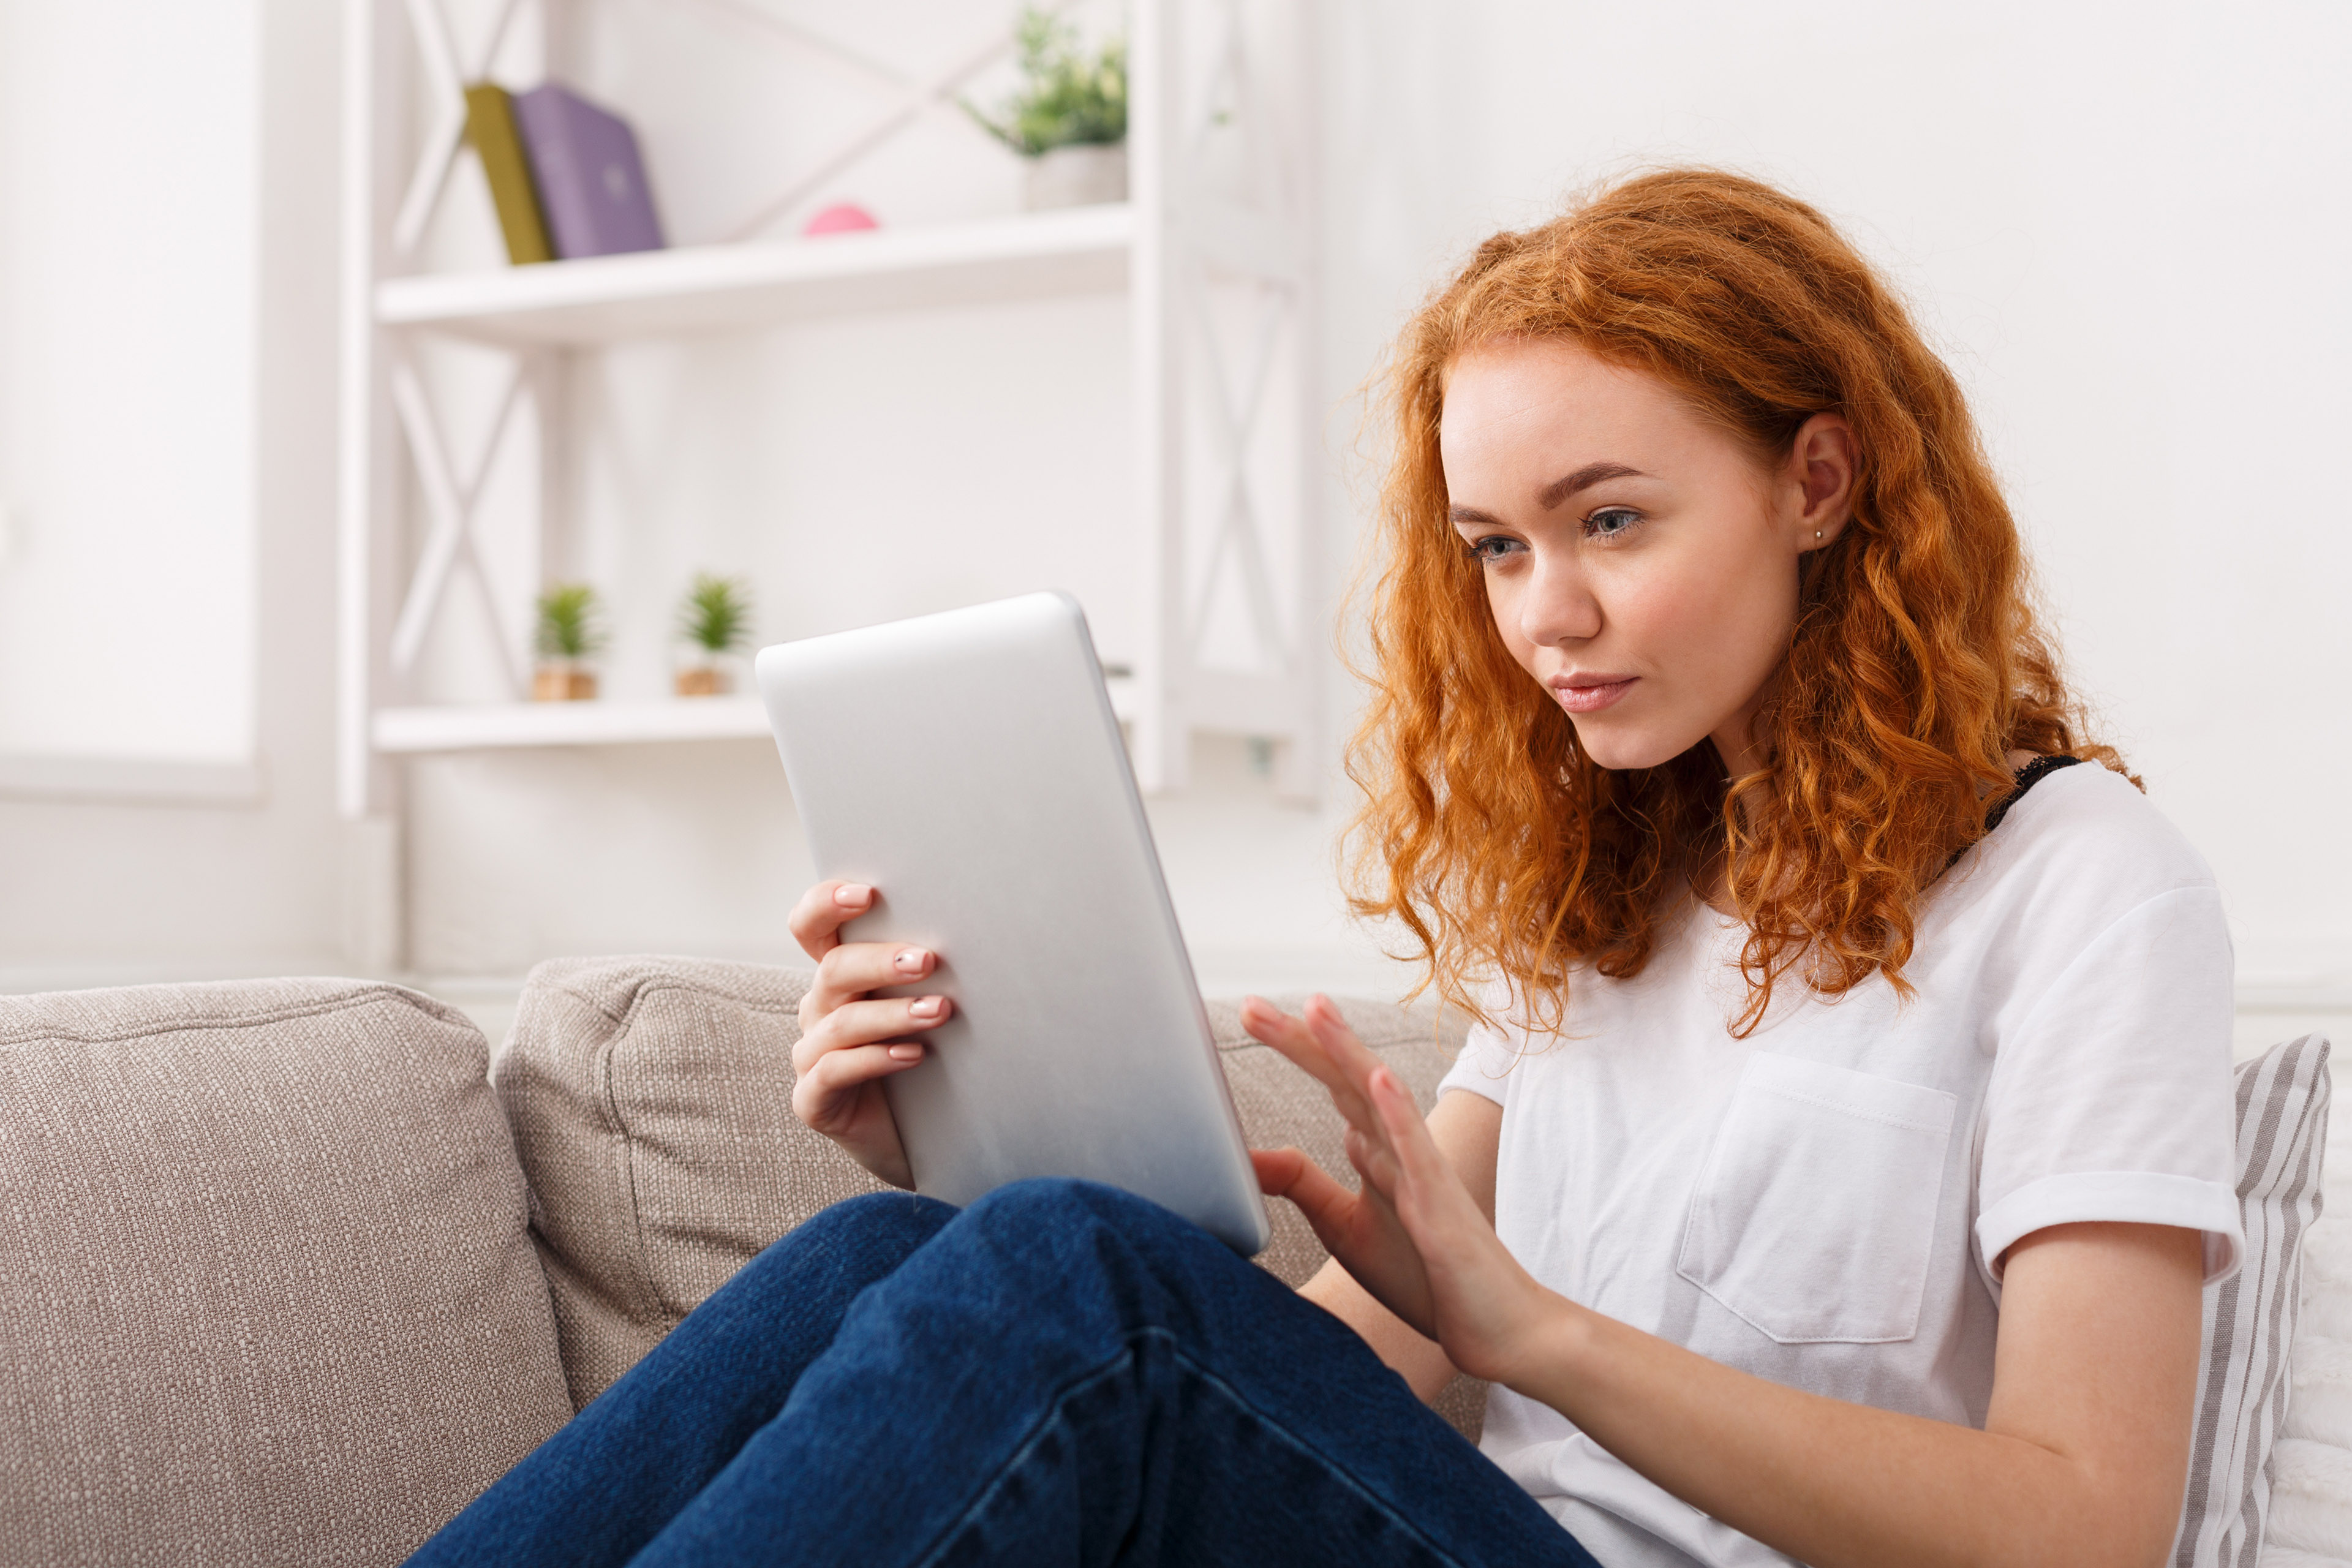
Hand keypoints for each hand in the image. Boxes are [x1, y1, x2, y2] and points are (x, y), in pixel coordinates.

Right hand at [786, 880, 951, 1189]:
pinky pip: (834, 1072)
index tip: (867, 893)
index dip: (826, 903)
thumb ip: (929, 971)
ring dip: (894, 1013)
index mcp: (839, 976)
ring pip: (841, 1022)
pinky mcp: (812, 1101)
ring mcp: (810, 1056)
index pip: (811, 926)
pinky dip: (876, 1059)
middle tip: (929, 959)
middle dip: (881, 960)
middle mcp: (818, 1009)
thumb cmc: (933, 1062)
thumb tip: (981, 928)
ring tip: (940, 1011)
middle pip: (833, 970)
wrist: (926, 1141)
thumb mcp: (928, 1006)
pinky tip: (913, 1055)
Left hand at [1242, 995, 1557, 1385]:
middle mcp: (1400, 1150)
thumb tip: (1250, 1153)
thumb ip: (1303, 1185)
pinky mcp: (1442, 1212)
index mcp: (1378, 1151)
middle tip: (1252, 1006)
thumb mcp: (1344, 1226)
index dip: (1296, 1048)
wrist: (1501, 1329)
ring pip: (1381, 1103)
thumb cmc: (1428, 1276)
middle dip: (1303, 1041)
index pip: (1332, 1086)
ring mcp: (1424, 1176)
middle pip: (1347, 1080)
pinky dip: (1399, 1116)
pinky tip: (1378, 1081)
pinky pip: (1419, 1157)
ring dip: (1348, 1055)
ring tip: (1316, 1009)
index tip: (1251, 1013)